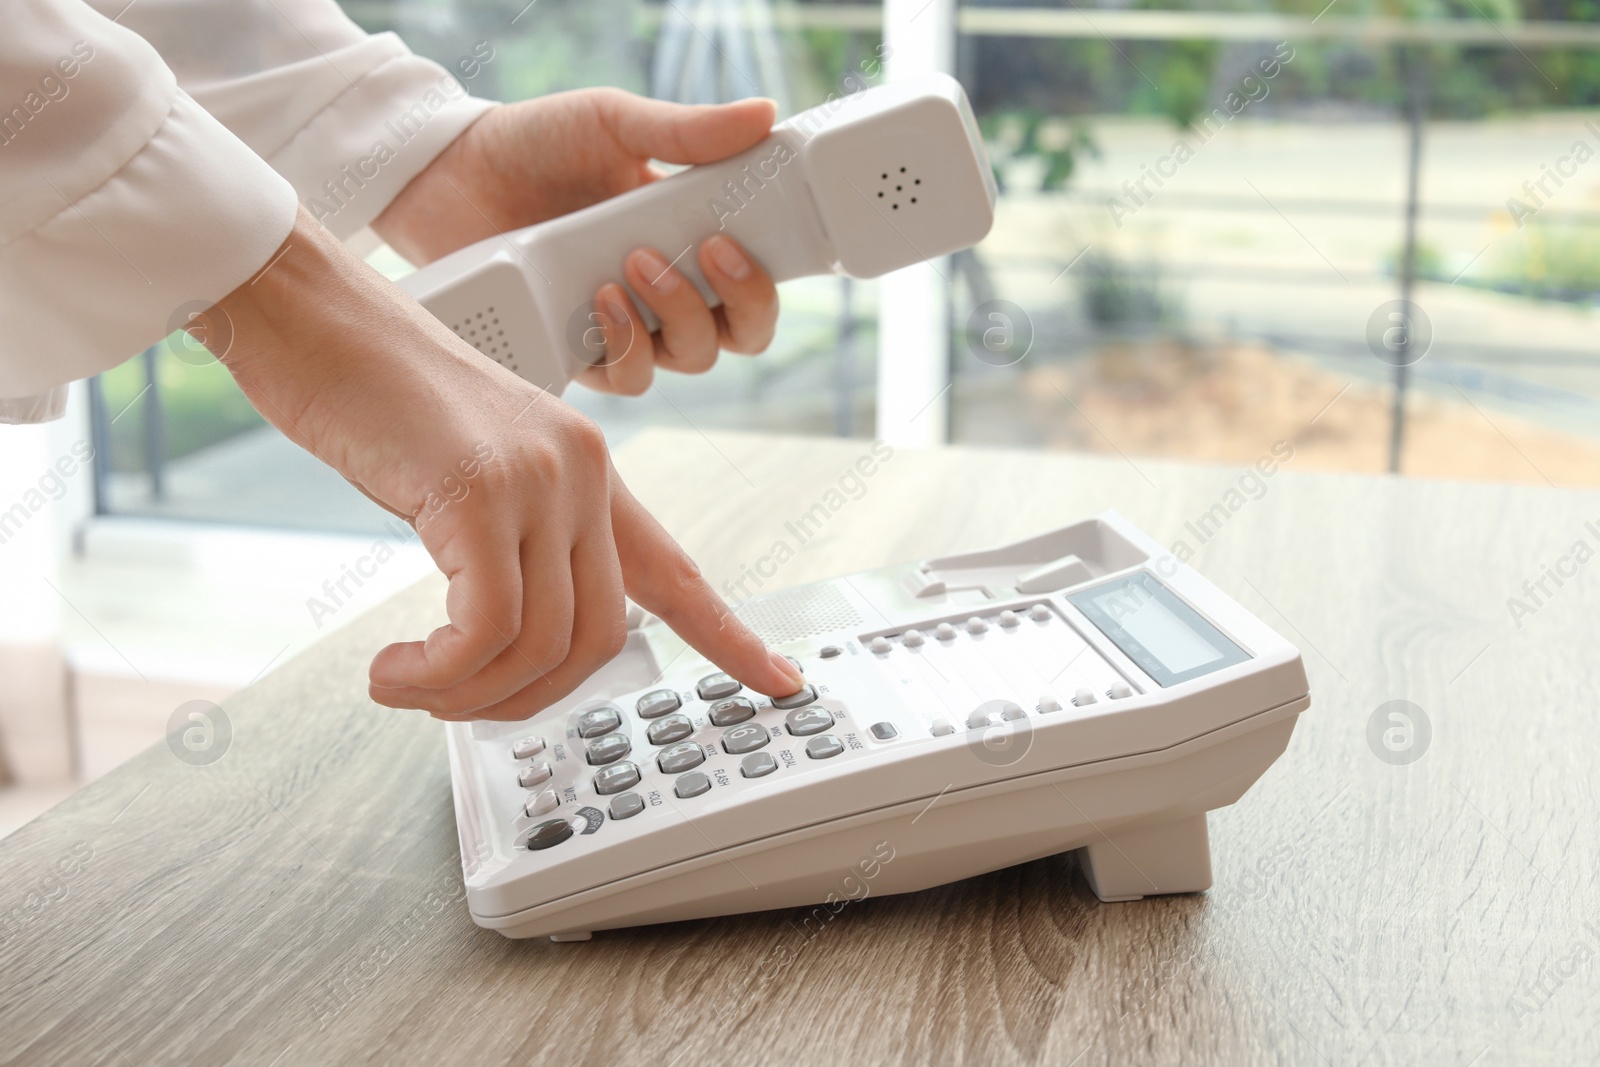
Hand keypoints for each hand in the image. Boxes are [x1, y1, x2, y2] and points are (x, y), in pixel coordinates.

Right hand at [197, 207, 804, 719]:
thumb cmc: (368, 393)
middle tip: (452, 701)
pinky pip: (488, 629)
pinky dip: (439, 674)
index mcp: (588, 471)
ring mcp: (538, 478)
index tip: (782, 680)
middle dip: (524, 698)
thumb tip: (500, 638)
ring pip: (542, 644)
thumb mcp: (461, 473)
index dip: (731, 636)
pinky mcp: (478, 490)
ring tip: (406, 684)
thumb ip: (506, 542)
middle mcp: (582, 473)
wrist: (308, 312)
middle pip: (598, 639)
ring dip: (466, 694)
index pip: (676, 572)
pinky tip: (392, 673)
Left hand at [373, 90, 780, 395]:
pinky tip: (598, 301)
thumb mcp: (612, 123)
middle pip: (739, 334)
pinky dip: (625, 347)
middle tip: (708, 252)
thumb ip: (684, 130)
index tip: (747, 241)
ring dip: (676, 318)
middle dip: (740, 302)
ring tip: (630, 266)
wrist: (449, 174)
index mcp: (689, 237)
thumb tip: (764, 114)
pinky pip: (625, 379)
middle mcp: (666, 291)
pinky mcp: (578, 350)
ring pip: (688, 360)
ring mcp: (625, 325)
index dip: (769, 278)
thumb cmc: (535, 145)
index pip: (755, 281)